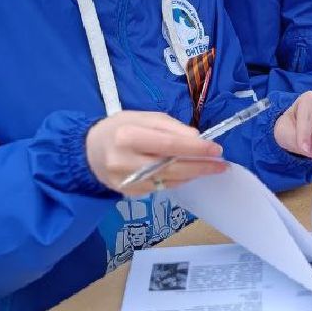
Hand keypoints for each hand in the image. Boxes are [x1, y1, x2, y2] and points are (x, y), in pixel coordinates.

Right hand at [85, 111, 226, 194]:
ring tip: (210, 168)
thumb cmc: (119, 128)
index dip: (195, 149)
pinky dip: (178, 181)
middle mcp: (125, 162)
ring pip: (169, 181)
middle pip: (171, 167)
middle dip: (200, 166)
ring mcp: (126, 181)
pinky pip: (161, 187)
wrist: (90, 151)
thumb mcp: (143, 117)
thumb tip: (197, 140)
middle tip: (221, 164)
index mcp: (128, 136)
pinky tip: (188, 174)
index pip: (168, 145)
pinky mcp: (129, 193)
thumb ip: (171, 127)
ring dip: (192, 175)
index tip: (216, 149)